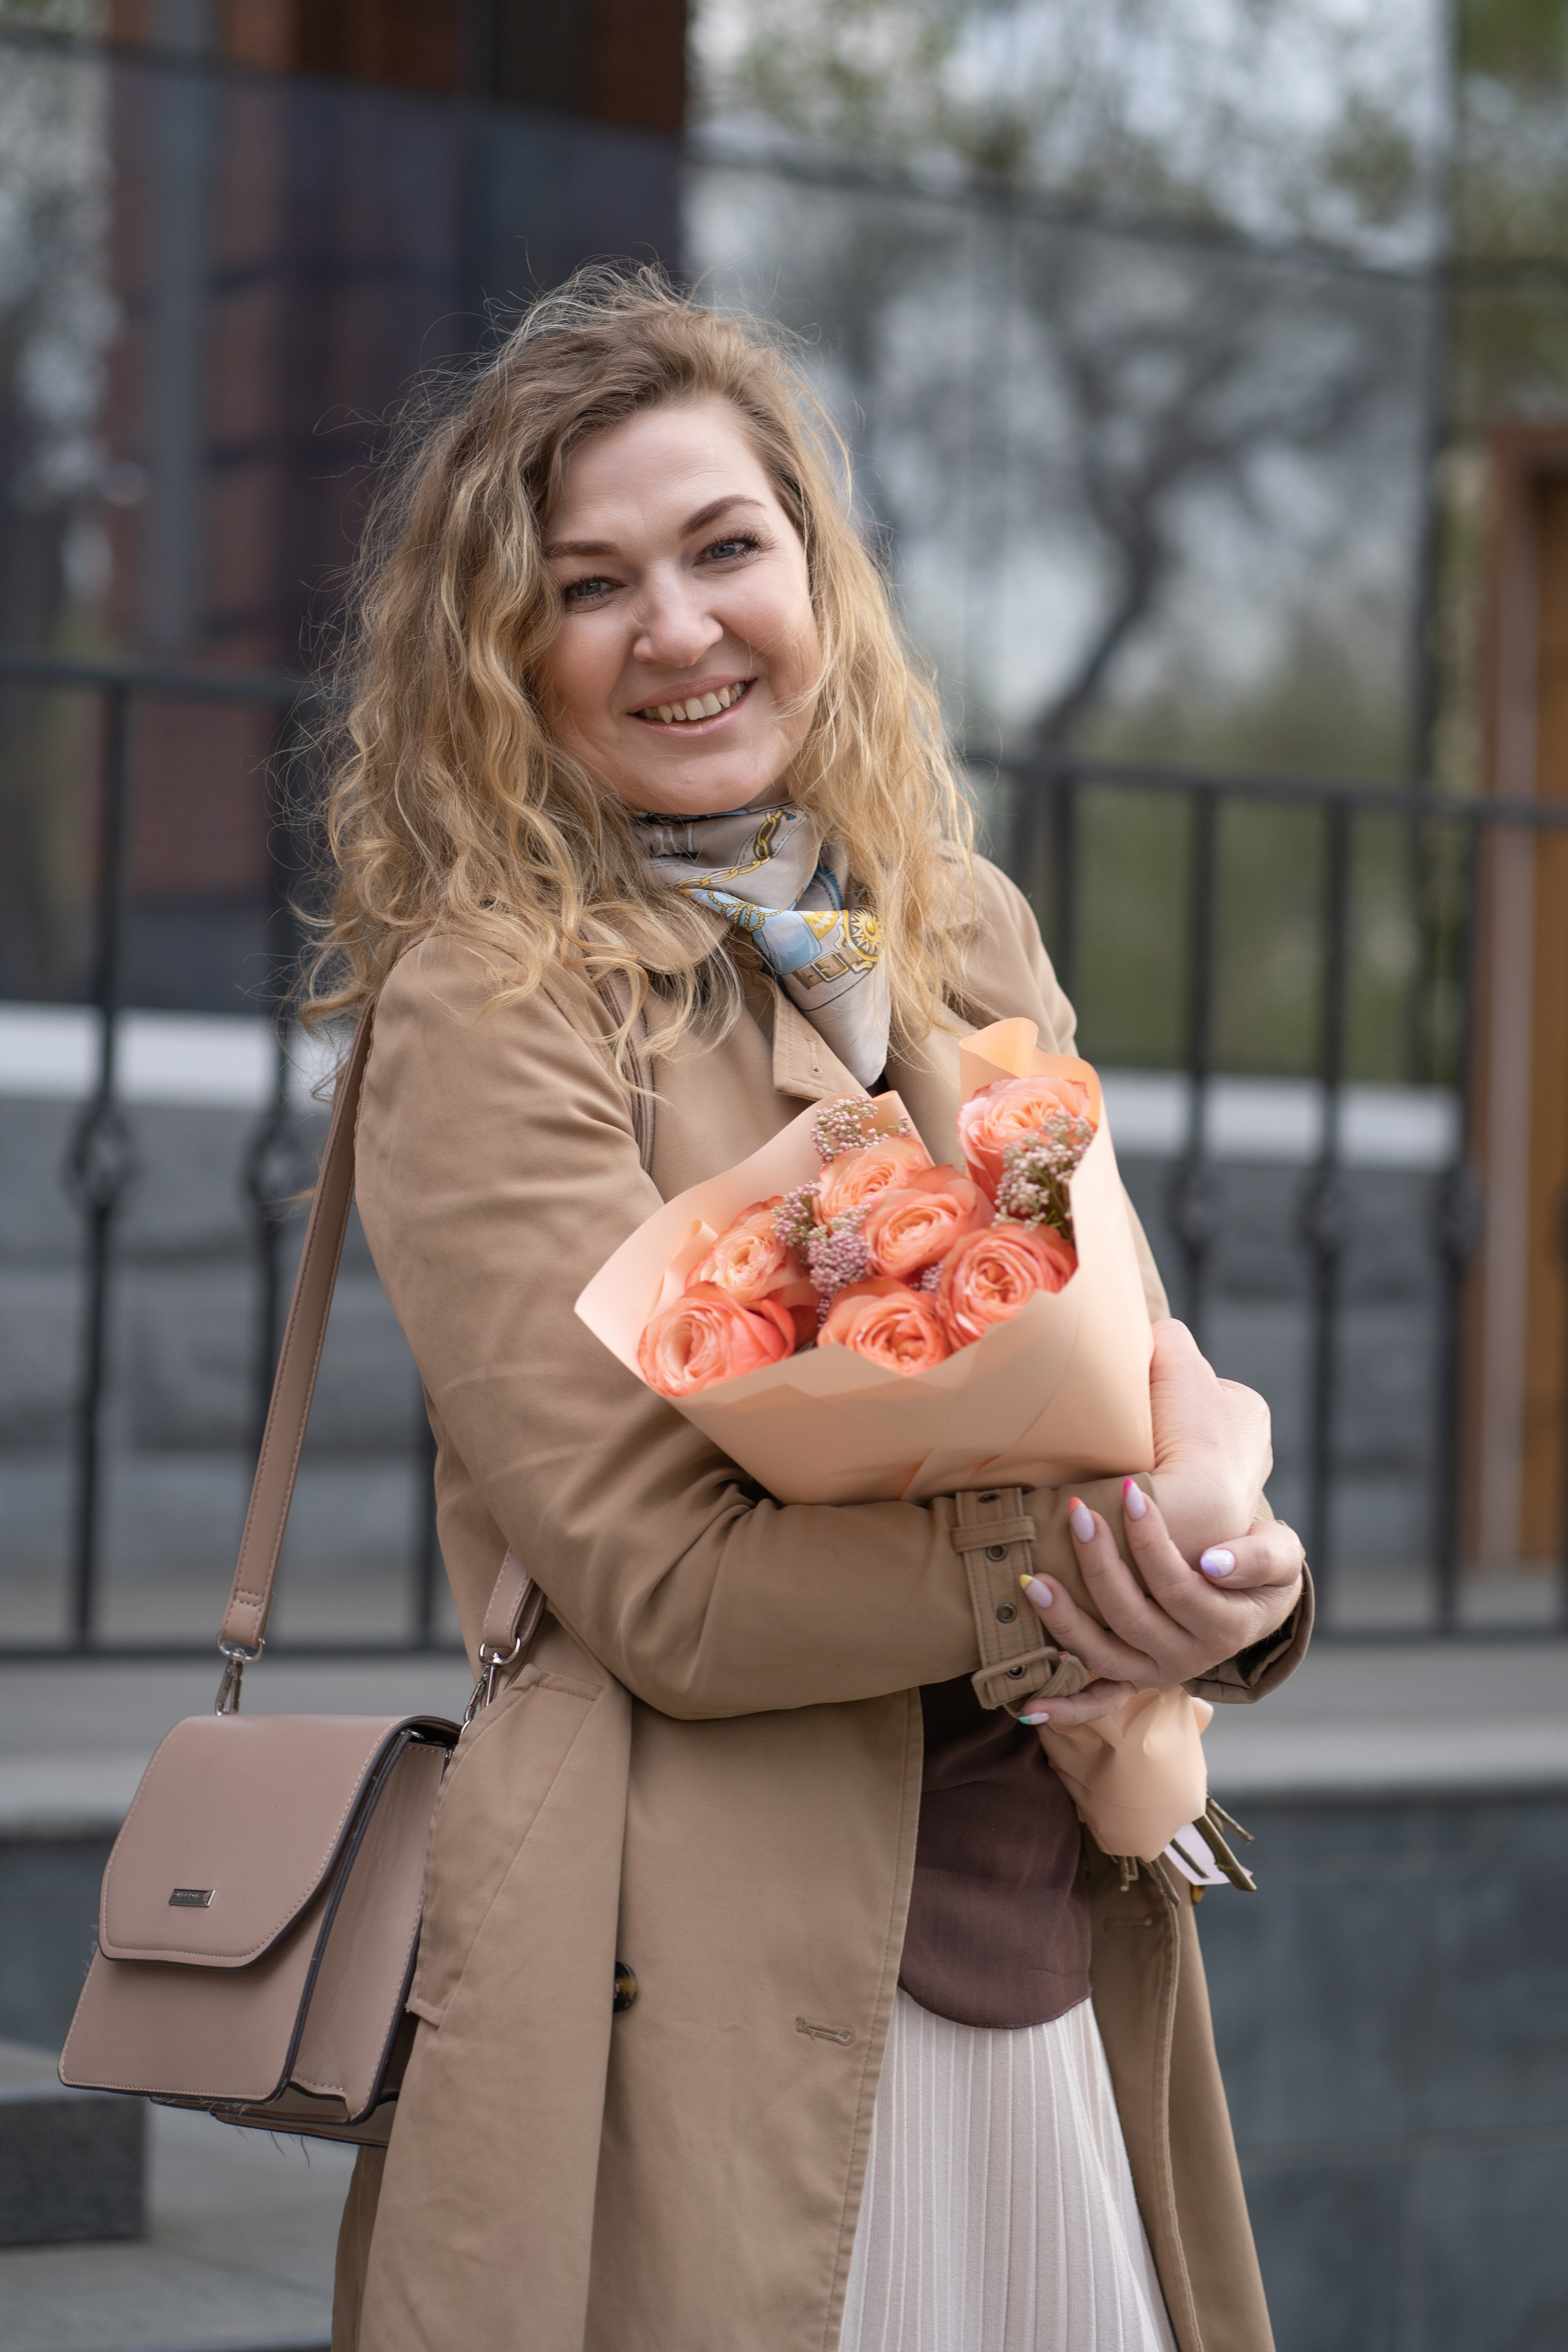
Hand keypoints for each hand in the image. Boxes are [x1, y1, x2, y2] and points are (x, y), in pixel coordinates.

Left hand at [1017, 1481, 1304, 1728]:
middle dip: (1100, 1564)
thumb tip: (1213, 1563)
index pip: (1177, 1586)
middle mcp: (1189, 1659)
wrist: (1253, 1598)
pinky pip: (1099, 1701)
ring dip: (1065, 1622)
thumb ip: (1258, 1557)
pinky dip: (1066, 1708)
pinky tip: (1029, 1708)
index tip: (1129, 1493)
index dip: (1150, 1541)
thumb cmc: (1261, 1566)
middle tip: (1078, 1514)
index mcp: (1226, 1627)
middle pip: (1132, 1617)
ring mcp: (1157, 1673)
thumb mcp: (1280, 1553)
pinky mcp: (1134, 1680)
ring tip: (1035, 1581)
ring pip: (1104, 1656)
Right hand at [1146, 1318, 1272, 1567]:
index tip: (1145, 1403)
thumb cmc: (1193, 1437)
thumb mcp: (1179, 1364)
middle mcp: (1254, 1450)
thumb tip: (1149, 1336)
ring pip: (1182, 1459)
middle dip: (1165, 1426)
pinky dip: (1163, 1490)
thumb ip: (1167, 1337)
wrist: (1196, 1516)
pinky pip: (1180, 1495)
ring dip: (1162, 1460)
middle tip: (1139, 1436)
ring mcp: (1237, 1491)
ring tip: (1140, 1466)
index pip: (1193, 1384)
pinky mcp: (1215, 1524)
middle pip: (1188, 1422)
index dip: (1162, 1389)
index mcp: (1249, 1409)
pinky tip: (1149, 1491)